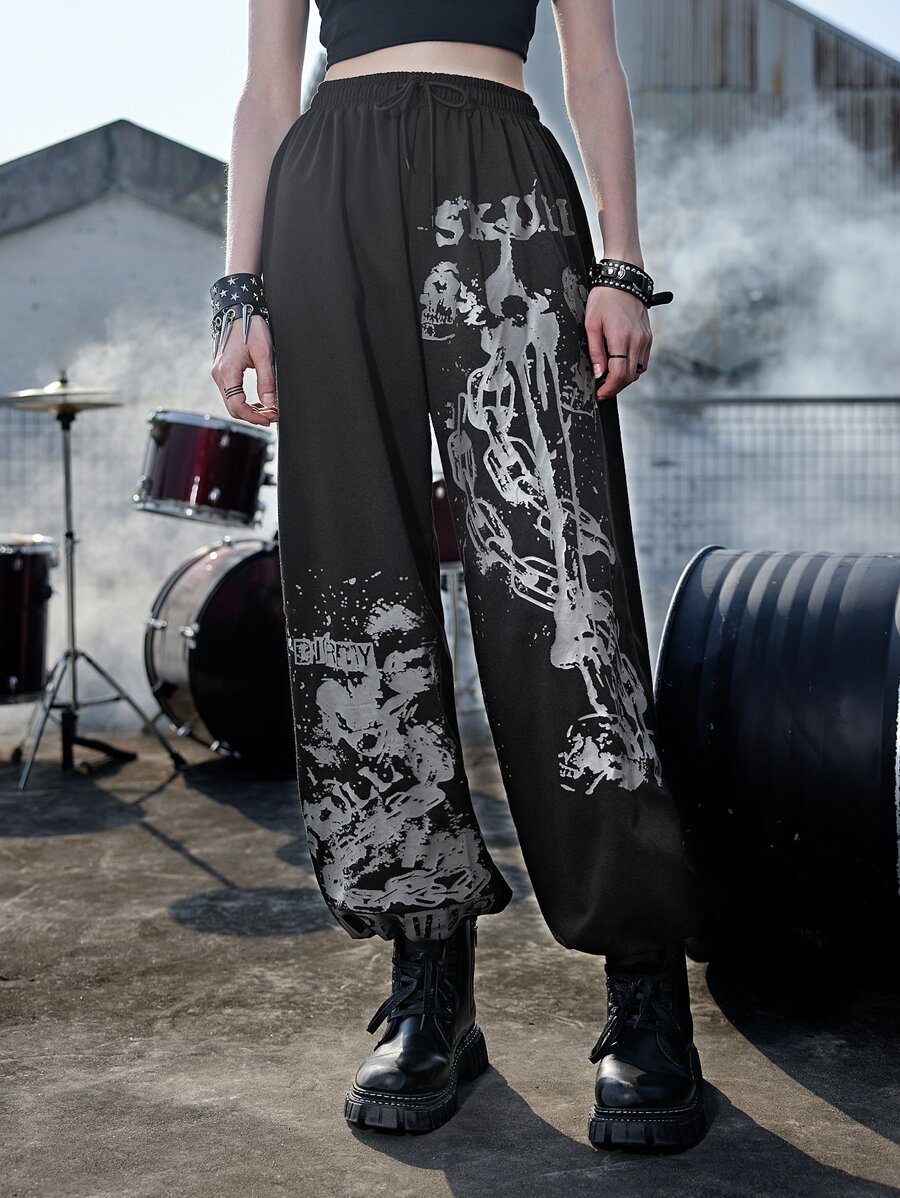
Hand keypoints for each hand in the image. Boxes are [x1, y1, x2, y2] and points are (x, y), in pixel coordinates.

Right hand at [210, 313, 278, 425]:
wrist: (238, 311)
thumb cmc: (251, 327)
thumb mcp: (264, 354)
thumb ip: (266, 381)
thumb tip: (269, 403)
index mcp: (227, 371)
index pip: (237, 406)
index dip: (254, 417)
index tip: (270, 418)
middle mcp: (219, 374)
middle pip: (233, 408)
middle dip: (253, 415)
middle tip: (273, 415)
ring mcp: (218, 373)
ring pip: (231, 402)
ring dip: (250, 410)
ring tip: (269, 410)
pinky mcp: (222, 371)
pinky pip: (231, 394)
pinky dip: (244, 402)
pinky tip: (258, 402)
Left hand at [584, 285, 650, 400]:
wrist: (623, 279)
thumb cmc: (604, 299)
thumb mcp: (591, 324)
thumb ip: (595, 351)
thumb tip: (599, 374)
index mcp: (621, 338)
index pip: (618, 374)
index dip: (608, 389)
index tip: (599, 394)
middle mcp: (637, 340)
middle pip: (630, 377)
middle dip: (615, 388)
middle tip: (602, 391)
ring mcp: (645, 339)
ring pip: (638, 371)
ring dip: (624, 379)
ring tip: (609, 380)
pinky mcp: (648, 337)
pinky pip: (643, 361)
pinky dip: (632, 368)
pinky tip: (620, 366)